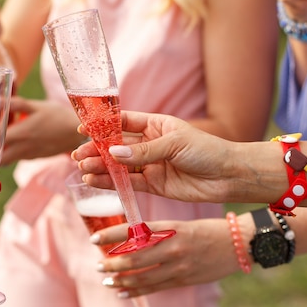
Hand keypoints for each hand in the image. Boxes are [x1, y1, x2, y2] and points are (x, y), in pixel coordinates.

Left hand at [1, 98, 84, 165]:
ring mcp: (29, 155)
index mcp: (21, 134)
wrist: (78, 132)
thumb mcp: (38, 106)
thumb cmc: (59, 116)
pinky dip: (8, 154)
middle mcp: (23, 148)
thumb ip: (17, 104)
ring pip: (6, 160)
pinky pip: (16, 157)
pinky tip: (7, 145)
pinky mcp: (35, 157)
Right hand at [73, 110, 236, 202]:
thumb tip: (113, 152)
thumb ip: (143, 151)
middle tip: (78, 155)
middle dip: (97, 150)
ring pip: (119, 166)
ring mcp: (150, 165)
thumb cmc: (207, 150)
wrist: (228, 176)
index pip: (123, 122)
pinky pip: (127, 183)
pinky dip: (111, 183)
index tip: (83, 129)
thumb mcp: (174, 144)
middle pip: (117, 146)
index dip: (103, 125)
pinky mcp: (153, 184)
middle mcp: (150, 144)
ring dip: (100, 167)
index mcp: (155, 125)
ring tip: (82, 169)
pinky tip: (94, 181)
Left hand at [92, 219, 241, 297]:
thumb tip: (129, 239)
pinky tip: (122, 292)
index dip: (111, 236)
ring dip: (121, 280)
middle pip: (134, 258)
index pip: (133, 232)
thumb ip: (156, 233)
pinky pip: (155, 288)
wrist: (237, 243)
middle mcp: (172, 247)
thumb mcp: (180, 225)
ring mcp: (178, 266)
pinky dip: (136, 291)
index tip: (94, 239)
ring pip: (142, 276)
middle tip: (98, 264)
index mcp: (170, 228)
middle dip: (112, 263)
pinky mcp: (184, 280)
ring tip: (106, 280)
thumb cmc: (206, 230)